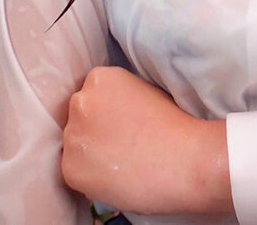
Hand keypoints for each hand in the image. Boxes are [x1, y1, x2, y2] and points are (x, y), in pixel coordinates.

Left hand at [61, 67, 232, 214]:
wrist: (186, 160)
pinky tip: (116, 178)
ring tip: (121, 164)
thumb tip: (110, 112)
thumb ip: (120, 97)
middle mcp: (80, 102)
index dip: (106, 112)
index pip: (92, 95)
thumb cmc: (177, 125)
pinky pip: (75, 172)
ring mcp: (73, 136)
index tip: (122, 125)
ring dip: (91, 154)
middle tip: (121, 145)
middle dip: (95, 130)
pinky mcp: (70, 169)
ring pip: (76, 145)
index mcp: (99, 78)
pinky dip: (91, 177)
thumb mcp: (147, 92)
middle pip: (79, 117)